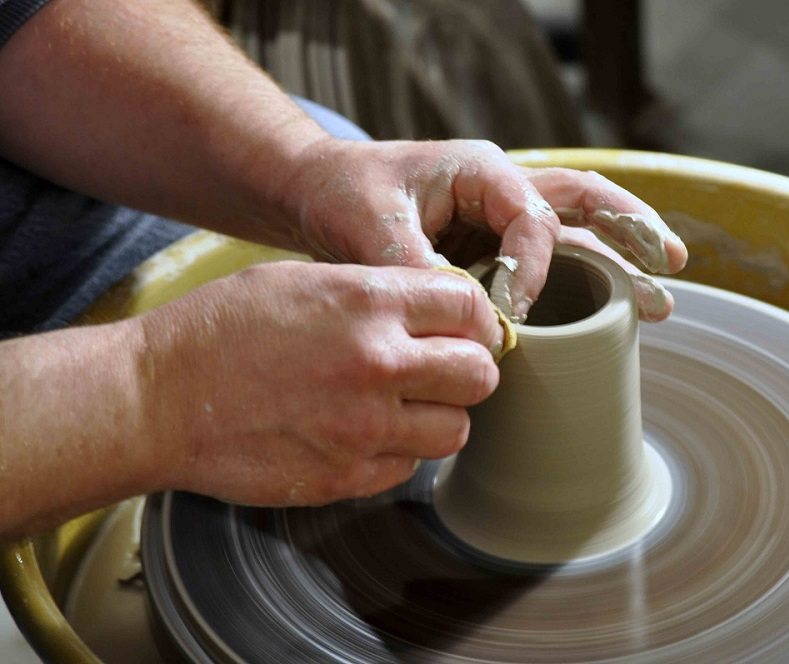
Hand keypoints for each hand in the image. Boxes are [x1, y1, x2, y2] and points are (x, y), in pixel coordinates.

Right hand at [138, 261, 502, 504]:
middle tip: (442, 368)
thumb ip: (379, 294)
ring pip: (456, 430)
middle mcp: (378, 366)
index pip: (470, 308)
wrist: (157, 399)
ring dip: (439, 416)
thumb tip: (438, 311)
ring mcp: (365, 429)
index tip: (465, 328)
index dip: (475, 318)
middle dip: (468, 368)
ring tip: (404, 405)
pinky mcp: (347, 477)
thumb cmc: (221, 330)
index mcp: (368, 304)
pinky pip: (408, 468)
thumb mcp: (304, 281)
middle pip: (479, 374)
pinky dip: (398, 452)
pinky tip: (363, 433)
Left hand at [280, 139, 687, 322]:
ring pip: (579, 226)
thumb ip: (419, 269)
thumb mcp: (371, 228)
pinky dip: (584, 276)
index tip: (513, 315)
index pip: (533, 221)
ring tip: (663, 294)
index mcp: (482, 170)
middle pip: (584, 201)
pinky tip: (611, 305)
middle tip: (673, 262)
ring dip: (623, 256)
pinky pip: (550, 255)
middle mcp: (502, 186)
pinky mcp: (492, 242)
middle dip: (631, 231)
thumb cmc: (343, 196)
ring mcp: (501, 213)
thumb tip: (471, 320)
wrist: (317, 193)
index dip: (532, 271)